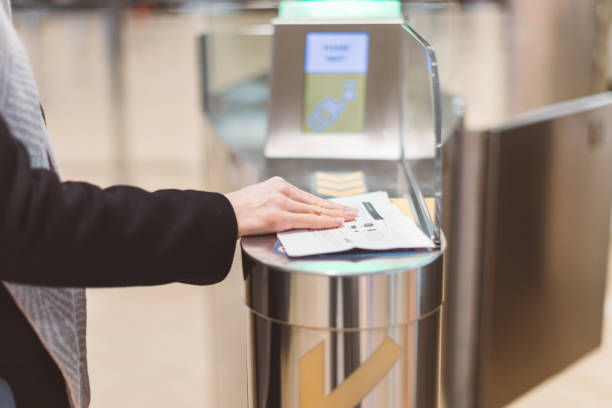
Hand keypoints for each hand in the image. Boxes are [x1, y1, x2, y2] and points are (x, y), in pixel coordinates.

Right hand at [225, 177, 357, 236]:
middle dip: (336, 208)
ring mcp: (280, 202)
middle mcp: (281, 190)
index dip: (326, 203)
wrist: (218, 215)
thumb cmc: (235, 212)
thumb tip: (294, 215)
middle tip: (352, 211)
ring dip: (335, 215)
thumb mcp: (259, 199)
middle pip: (315, 202)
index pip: (308, 196)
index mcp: (277, 184)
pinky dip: (323, 222)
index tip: (339, 207)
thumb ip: (277, 203)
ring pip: (314, 210)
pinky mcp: (277, 216)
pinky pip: (307, 220)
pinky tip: (335, 223)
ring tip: (349, 218)